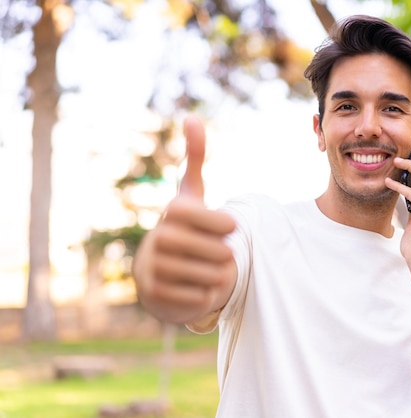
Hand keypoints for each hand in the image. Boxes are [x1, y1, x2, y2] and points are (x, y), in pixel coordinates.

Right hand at [133, 116, 236, 323]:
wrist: (156, 268)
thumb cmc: (183, 226)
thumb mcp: (191, 193)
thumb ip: (195, 158)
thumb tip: (191, 118)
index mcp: (174, 212)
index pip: (220, 222)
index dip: (228, 226)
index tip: (231, 225)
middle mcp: (159, 239)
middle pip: (220, 253)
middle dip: (226, 255)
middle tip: (222, 253)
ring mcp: (154, 268)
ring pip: (211, 277)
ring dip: (219, 275)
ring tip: (212, 269)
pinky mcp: (155, 296)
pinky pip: (198, 299)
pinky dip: (205, 294)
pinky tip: (199, 285)